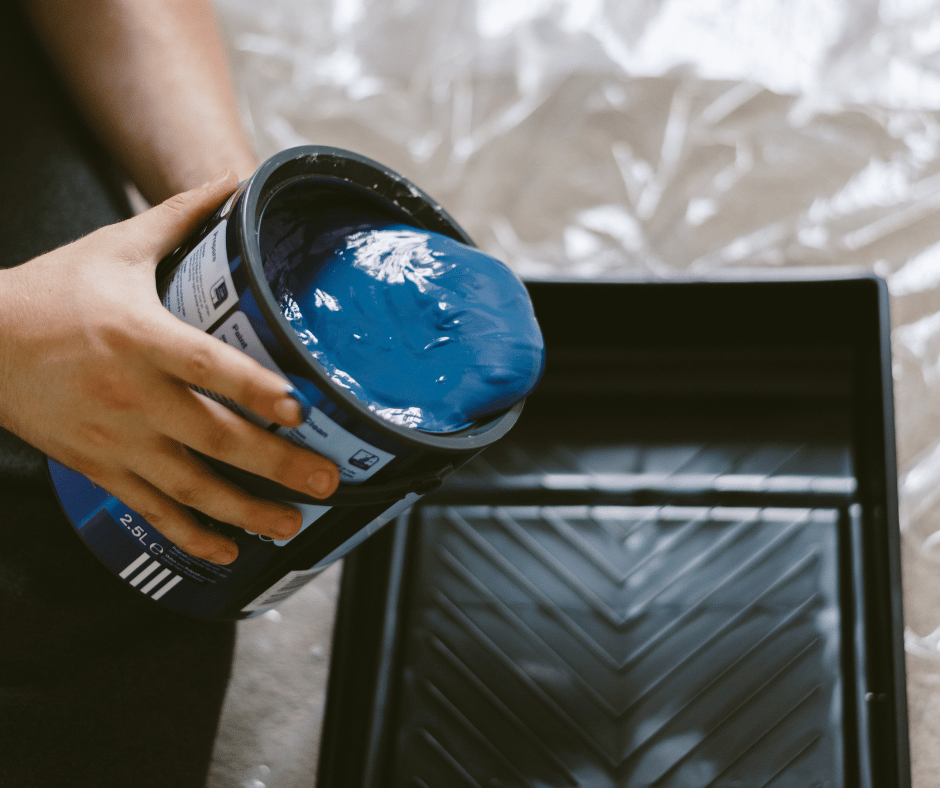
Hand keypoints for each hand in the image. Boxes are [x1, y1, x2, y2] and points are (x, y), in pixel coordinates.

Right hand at [0, 171, 338, 563]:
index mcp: (140, 337)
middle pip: (214, 439)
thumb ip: (181, 216)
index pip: (208, 367)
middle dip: (276, 466)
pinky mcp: (98, 467)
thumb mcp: (116, 247)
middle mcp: (132, 395)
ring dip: (245, 512)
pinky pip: (150, 510)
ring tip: (293, 526)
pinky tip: (228, 551)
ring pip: (188, 488)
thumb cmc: (51, 291)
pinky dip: (190, 535)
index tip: (301, 410)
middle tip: (328, 483)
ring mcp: (115, 440)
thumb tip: (234, 178)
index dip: (255, 390)